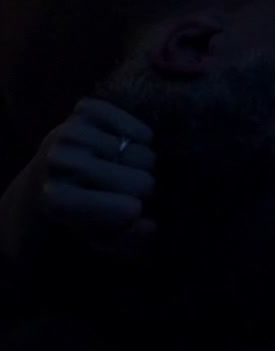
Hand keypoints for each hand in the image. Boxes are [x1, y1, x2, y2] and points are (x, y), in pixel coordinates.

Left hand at [8, 99, 157, 263]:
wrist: (48, 175)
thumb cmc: (79, 211)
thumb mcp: (101, 238)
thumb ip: (128, 241)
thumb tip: (150, 225)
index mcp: (57, 199)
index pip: (129, 208)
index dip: (137, 213)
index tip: (126, 212)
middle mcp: (59, 160)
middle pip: (144, 181)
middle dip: (144, 189)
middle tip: (124, 189)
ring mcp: (70, 131)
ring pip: (146, 153)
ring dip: (141, 164)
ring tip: (121, 168)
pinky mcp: (84, 109)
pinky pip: (141, 128)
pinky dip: (140, 137)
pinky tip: (122, 146)